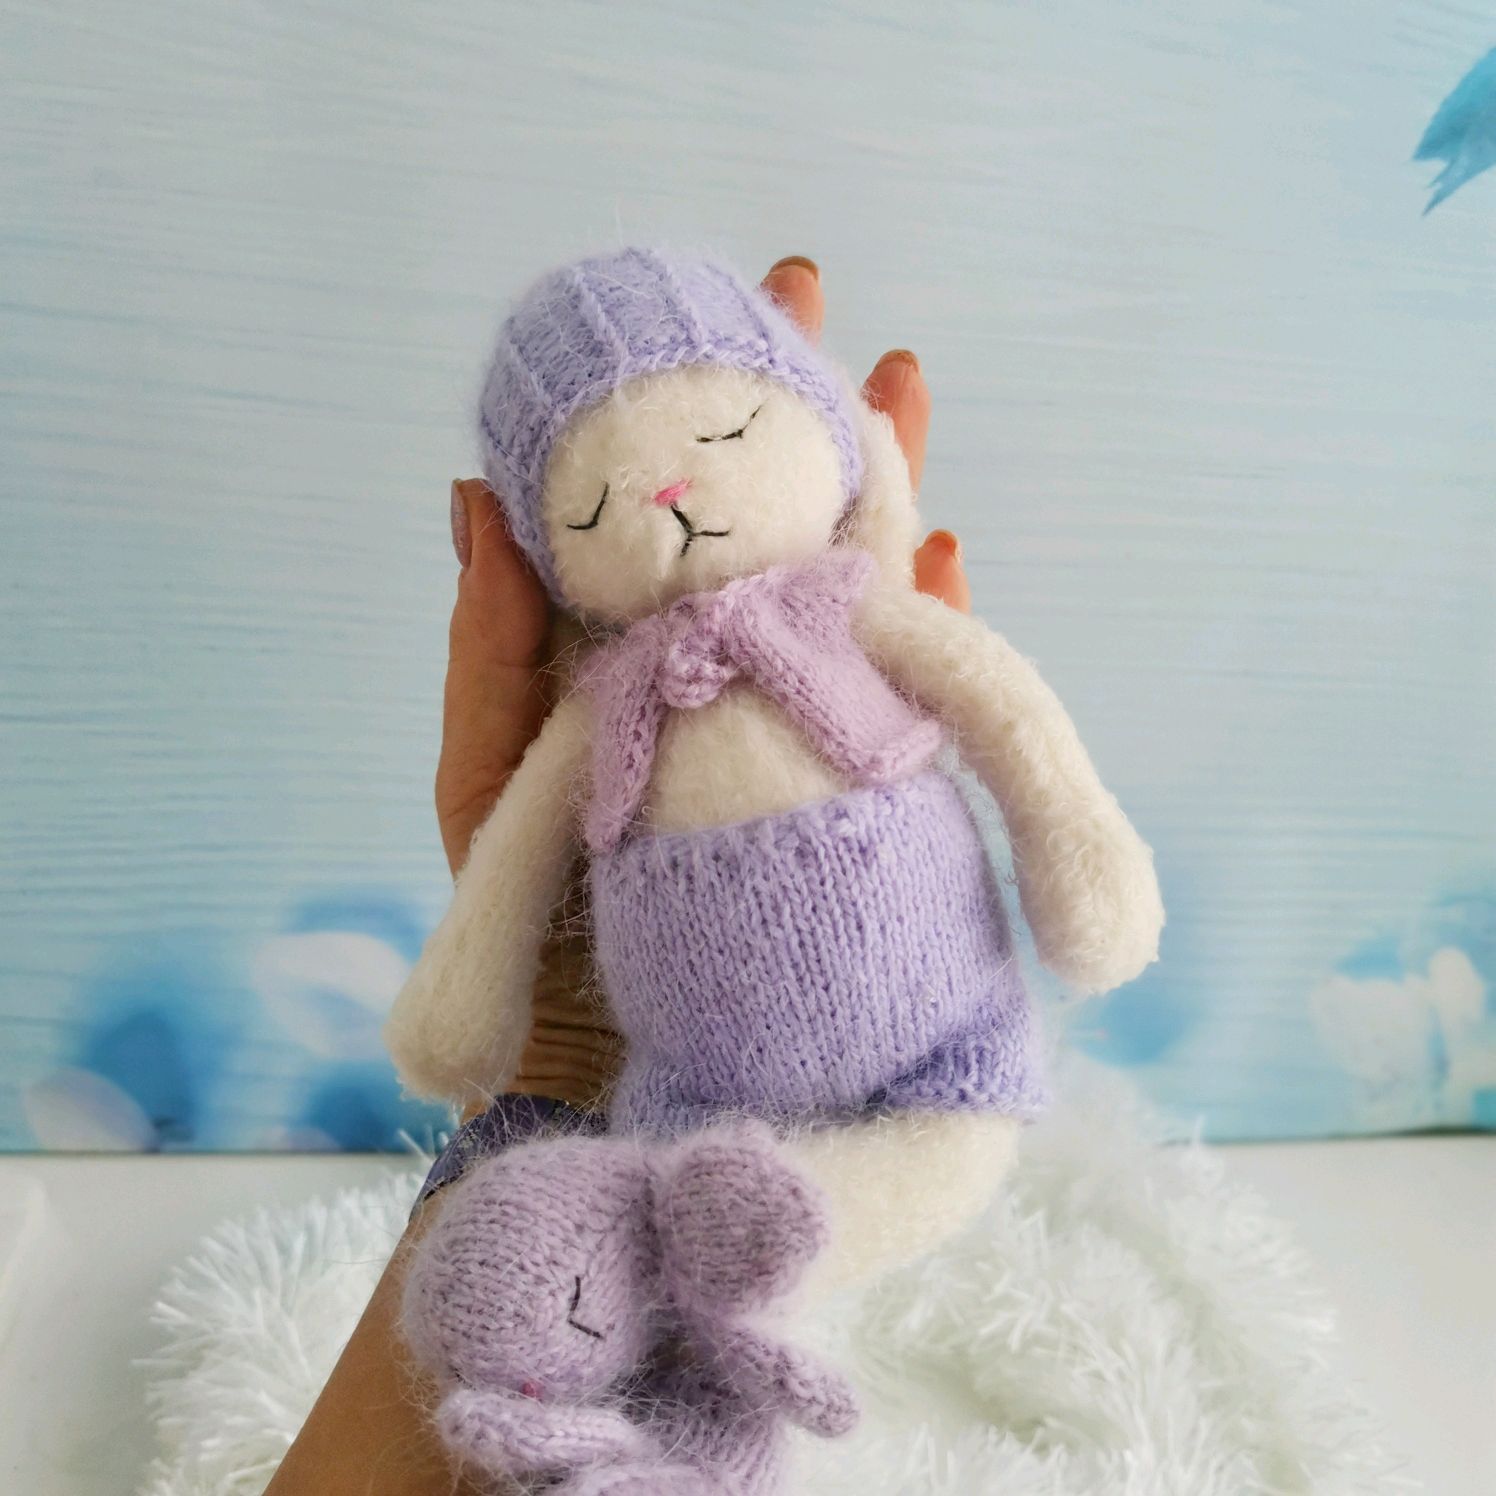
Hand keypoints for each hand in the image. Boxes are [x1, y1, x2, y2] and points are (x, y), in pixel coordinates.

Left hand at [438, 255, 970, 1108]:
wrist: (608, 1059)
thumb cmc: (532, 929)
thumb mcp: (490, 788)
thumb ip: (492, 655)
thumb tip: (474, 501)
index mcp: (631, 660)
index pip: (670, 518)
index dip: (693, 417)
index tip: (724, 312)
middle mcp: (718, 676)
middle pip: (768, 528)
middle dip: (800, 423)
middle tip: (832, 315)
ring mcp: (794, 726)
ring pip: (841, 592)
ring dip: (874, 495)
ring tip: (903, 392)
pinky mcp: (853, 786)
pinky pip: (897, 692)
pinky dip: (923, 625)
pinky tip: (944, 556)